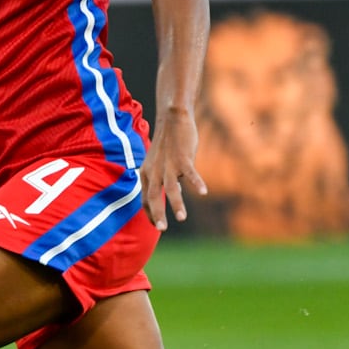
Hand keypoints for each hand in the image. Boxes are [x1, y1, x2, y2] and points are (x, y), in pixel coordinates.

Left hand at [140, 107, 206, 229]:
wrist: (172, 118)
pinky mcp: (182, 158)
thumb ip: (161, 177)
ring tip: (182, 218)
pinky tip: (203, 192)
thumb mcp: (159, 162)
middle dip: (157, 214)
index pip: (145, 198)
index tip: (156, 226)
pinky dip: (196, 183)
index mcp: (146, 173)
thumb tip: (173, 192)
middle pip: (153, 196)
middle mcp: (154, 170)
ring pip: (170, 188)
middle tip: (162, 229)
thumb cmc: (167, 143)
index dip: (149, 213)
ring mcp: (168, 164)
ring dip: (176, 204)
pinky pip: (190, 173)